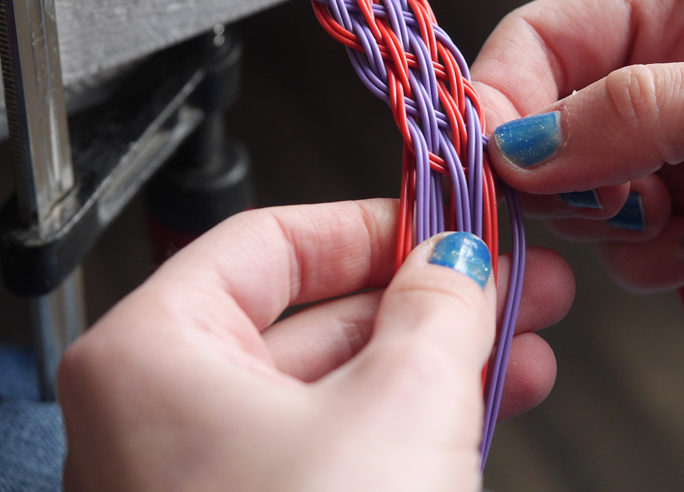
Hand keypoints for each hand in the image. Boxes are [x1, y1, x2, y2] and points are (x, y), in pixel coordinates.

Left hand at [58, 199, 571, 491]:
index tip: (446, 218)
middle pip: (316, 314)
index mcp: (155, 357)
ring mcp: (214, 479)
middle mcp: (167, 415)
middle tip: (511, 275)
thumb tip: (458, 257)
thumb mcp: (399, 410)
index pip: (269, 241)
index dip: (371, 224)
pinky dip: (420, 420)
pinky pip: (348, 447)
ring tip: (527, 339)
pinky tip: (493, 400)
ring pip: (344, 386)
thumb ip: (436, 309)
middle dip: (431, 295)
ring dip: (443, 358)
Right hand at [472, 0, 683, 326]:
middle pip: (549, 120)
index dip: (504, 101)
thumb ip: (645, 112)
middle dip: (563, 172)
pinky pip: (632, 244)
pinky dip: (652, 259)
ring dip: (612, 221)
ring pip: (583, 191)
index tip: (496, 168)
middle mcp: (680, 67)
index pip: (544, 38)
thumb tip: (522, 146)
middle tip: (615, 201)